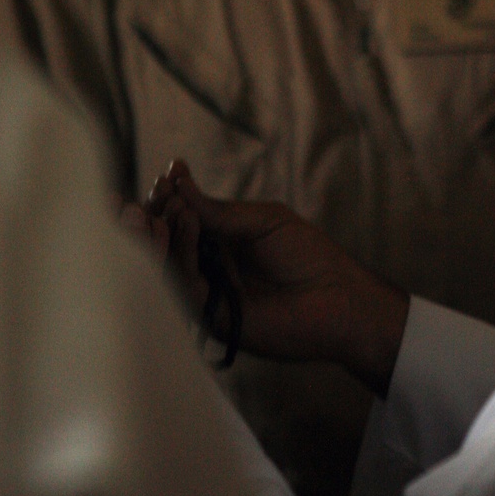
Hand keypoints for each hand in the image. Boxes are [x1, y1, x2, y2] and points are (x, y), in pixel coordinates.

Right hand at [147, 162, 409, 396]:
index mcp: (219, 246)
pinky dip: (180, 253)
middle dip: (155, 215)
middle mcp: (207, 270)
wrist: (339, 298)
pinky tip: (186, 224)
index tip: (166, 177)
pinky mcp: (212, 318)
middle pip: (164, 245)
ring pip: (166, 267)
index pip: (179, 223)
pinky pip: (185, 285)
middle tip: (156, 192)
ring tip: (166, 204)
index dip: (168, 201)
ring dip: (160, 232)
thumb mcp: (264, 220)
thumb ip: (219, 210)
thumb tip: (177, 183)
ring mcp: (208, 295)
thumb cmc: (310, 257)